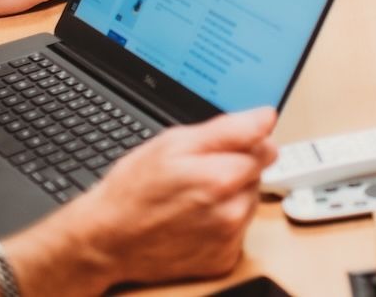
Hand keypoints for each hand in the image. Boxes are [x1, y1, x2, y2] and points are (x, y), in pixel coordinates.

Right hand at [23, 108, 277, 290]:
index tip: (219, 151)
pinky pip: (238, 230)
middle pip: (257, 175)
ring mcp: (229, 238)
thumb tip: (266, 117)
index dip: (243, 144)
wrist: (107, 240)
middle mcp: (232, 210)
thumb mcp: (174, 143)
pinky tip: (195, 222)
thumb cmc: (134, 190)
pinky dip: (222, 225)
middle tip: (196, 176)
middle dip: (234, 170)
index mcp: (223, 176)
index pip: (267, 147)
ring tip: (192, 200)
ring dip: (230, 198)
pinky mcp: (224, 259)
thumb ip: (230, 128)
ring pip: (248, 202)